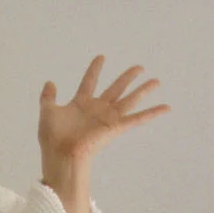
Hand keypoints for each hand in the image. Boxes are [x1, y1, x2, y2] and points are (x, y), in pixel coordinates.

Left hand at [38, 56, 168, 174]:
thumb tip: (50, 82)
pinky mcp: (115, 127)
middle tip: (139, 67)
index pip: (89, 81)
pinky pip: (137, 118)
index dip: (95, 69)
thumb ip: (48, 97)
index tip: (101, 57)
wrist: (60, 155)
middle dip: (127, 77)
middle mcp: (97, 110)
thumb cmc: (52, 139)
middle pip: (116, 88)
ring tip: (156, 81)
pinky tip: (165, 107)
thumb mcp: (47, 112)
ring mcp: (107, 118)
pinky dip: (152, 113)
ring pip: (129, 99)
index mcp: (81, 104)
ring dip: (143, 90)